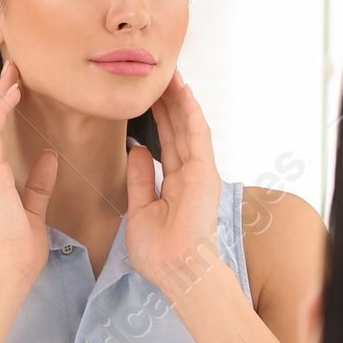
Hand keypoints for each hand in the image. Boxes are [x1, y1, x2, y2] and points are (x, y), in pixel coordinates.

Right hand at [0, 61, 57, 294]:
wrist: (8, 268)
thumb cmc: (18, 249)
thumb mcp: (33, 210)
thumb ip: (38, 183)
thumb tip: (49, 158)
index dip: (2, 113)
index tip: (16, 92)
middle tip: (14, 71)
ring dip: (0, 96)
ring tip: (15, 75)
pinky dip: (1, 110)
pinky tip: (14, 94)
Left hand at [124, 72, 222, 298]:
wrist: (175, 270)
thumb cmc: (158, 252)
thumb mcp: (139, 209)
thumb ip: (140, 178)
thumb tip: (137, 149)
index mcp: (176, 185)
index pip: (166, 143)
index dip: (158, 118)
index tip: (147, 95)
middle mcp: (190, 175)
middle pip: (177, 130)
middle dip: (167, 102)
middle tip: (156, 73)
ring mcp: (200, 172)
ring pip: (187, 127)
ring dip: (178, 99)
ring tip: (167, 72)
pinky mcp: (205, 172)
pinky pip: (197, 135)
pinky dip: (190, 112)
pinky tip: (182, 91)